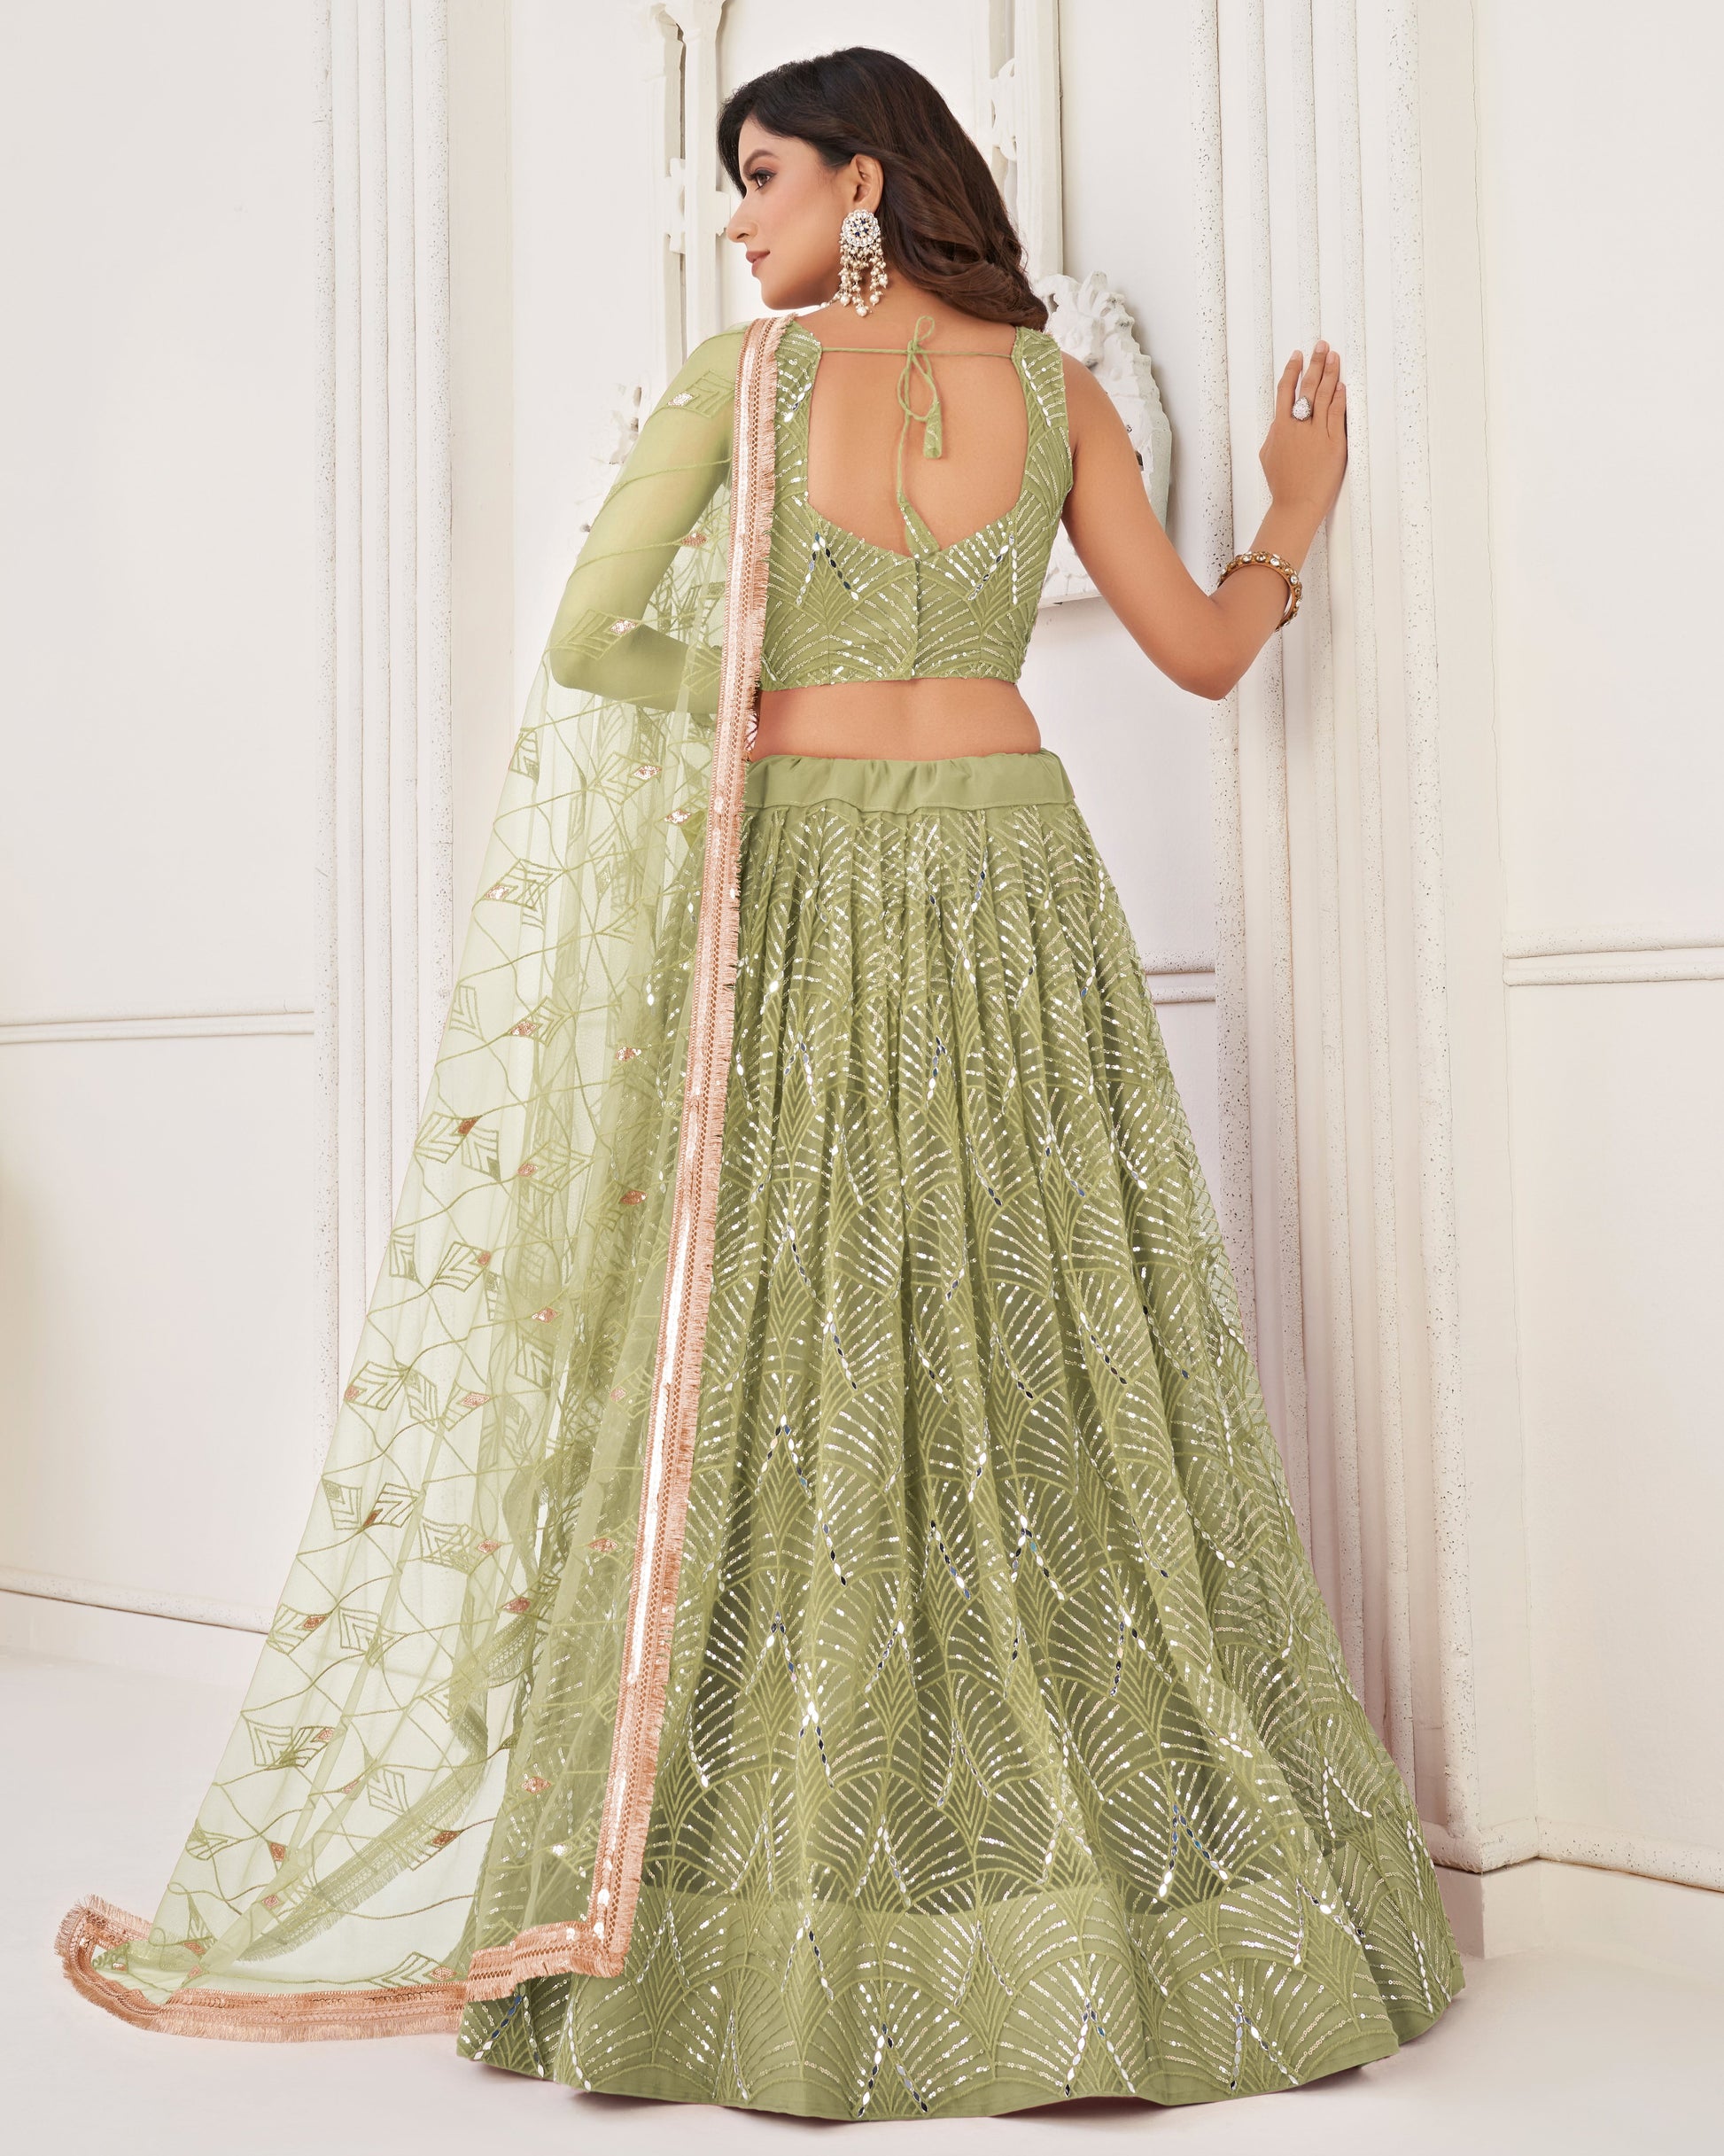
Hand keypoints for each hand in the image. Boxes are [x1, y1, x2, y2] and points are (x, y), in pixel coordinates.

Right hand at [1260, 341, 1346, 523]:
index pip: (1285, 391)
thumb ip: (1274, 434)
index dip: (1291, 370)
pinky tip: (1342, 384)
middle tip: (1321, 345)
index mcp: (1279, 428)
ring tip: (1335, 356)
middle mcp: (1297, 427)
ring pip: (1323, 396)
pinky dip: (1339, 397)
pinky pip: (1336, 414)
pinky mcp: (1333, 443)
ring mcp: (1316, 434)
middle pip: (1306, 387)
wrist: (1296, 506)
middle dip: (1314, 363)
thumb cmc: (1282, 485)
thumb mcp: (1268, 457)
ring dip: (1330, 373)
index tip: (1297, 356)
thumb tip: (1279, 421)